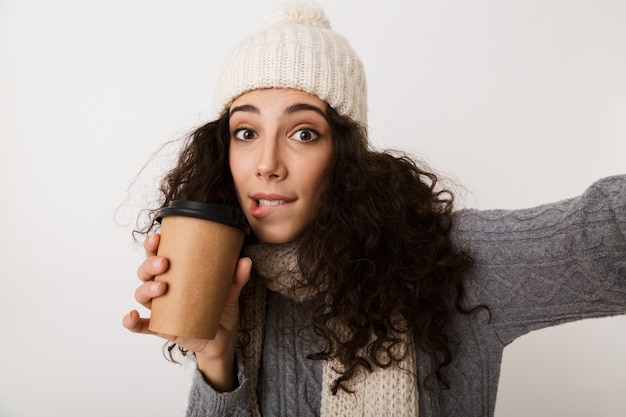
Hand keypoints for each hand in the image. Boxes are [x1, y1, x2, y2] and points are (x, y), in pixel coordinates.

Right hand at [123, 233, 251, 390]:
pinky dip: (132, 322)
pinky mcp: (161, 328)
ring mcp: (161, 308)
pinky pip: (142, 326)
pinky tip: (131, 317)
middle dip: (150, 264)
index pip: (159, 254)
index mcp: (177, 273)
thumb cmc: (220, 309)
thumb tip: (244, 261)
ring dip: (146, 289)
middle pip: (146, 272)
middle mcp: (164, 288)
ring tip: (161, 288)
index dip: (153, 245)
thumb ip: (237, 276)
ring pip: (142, 294)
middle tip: (164, 263)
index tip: (158, 237)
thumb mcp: (230, 290)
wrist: (223, 339)